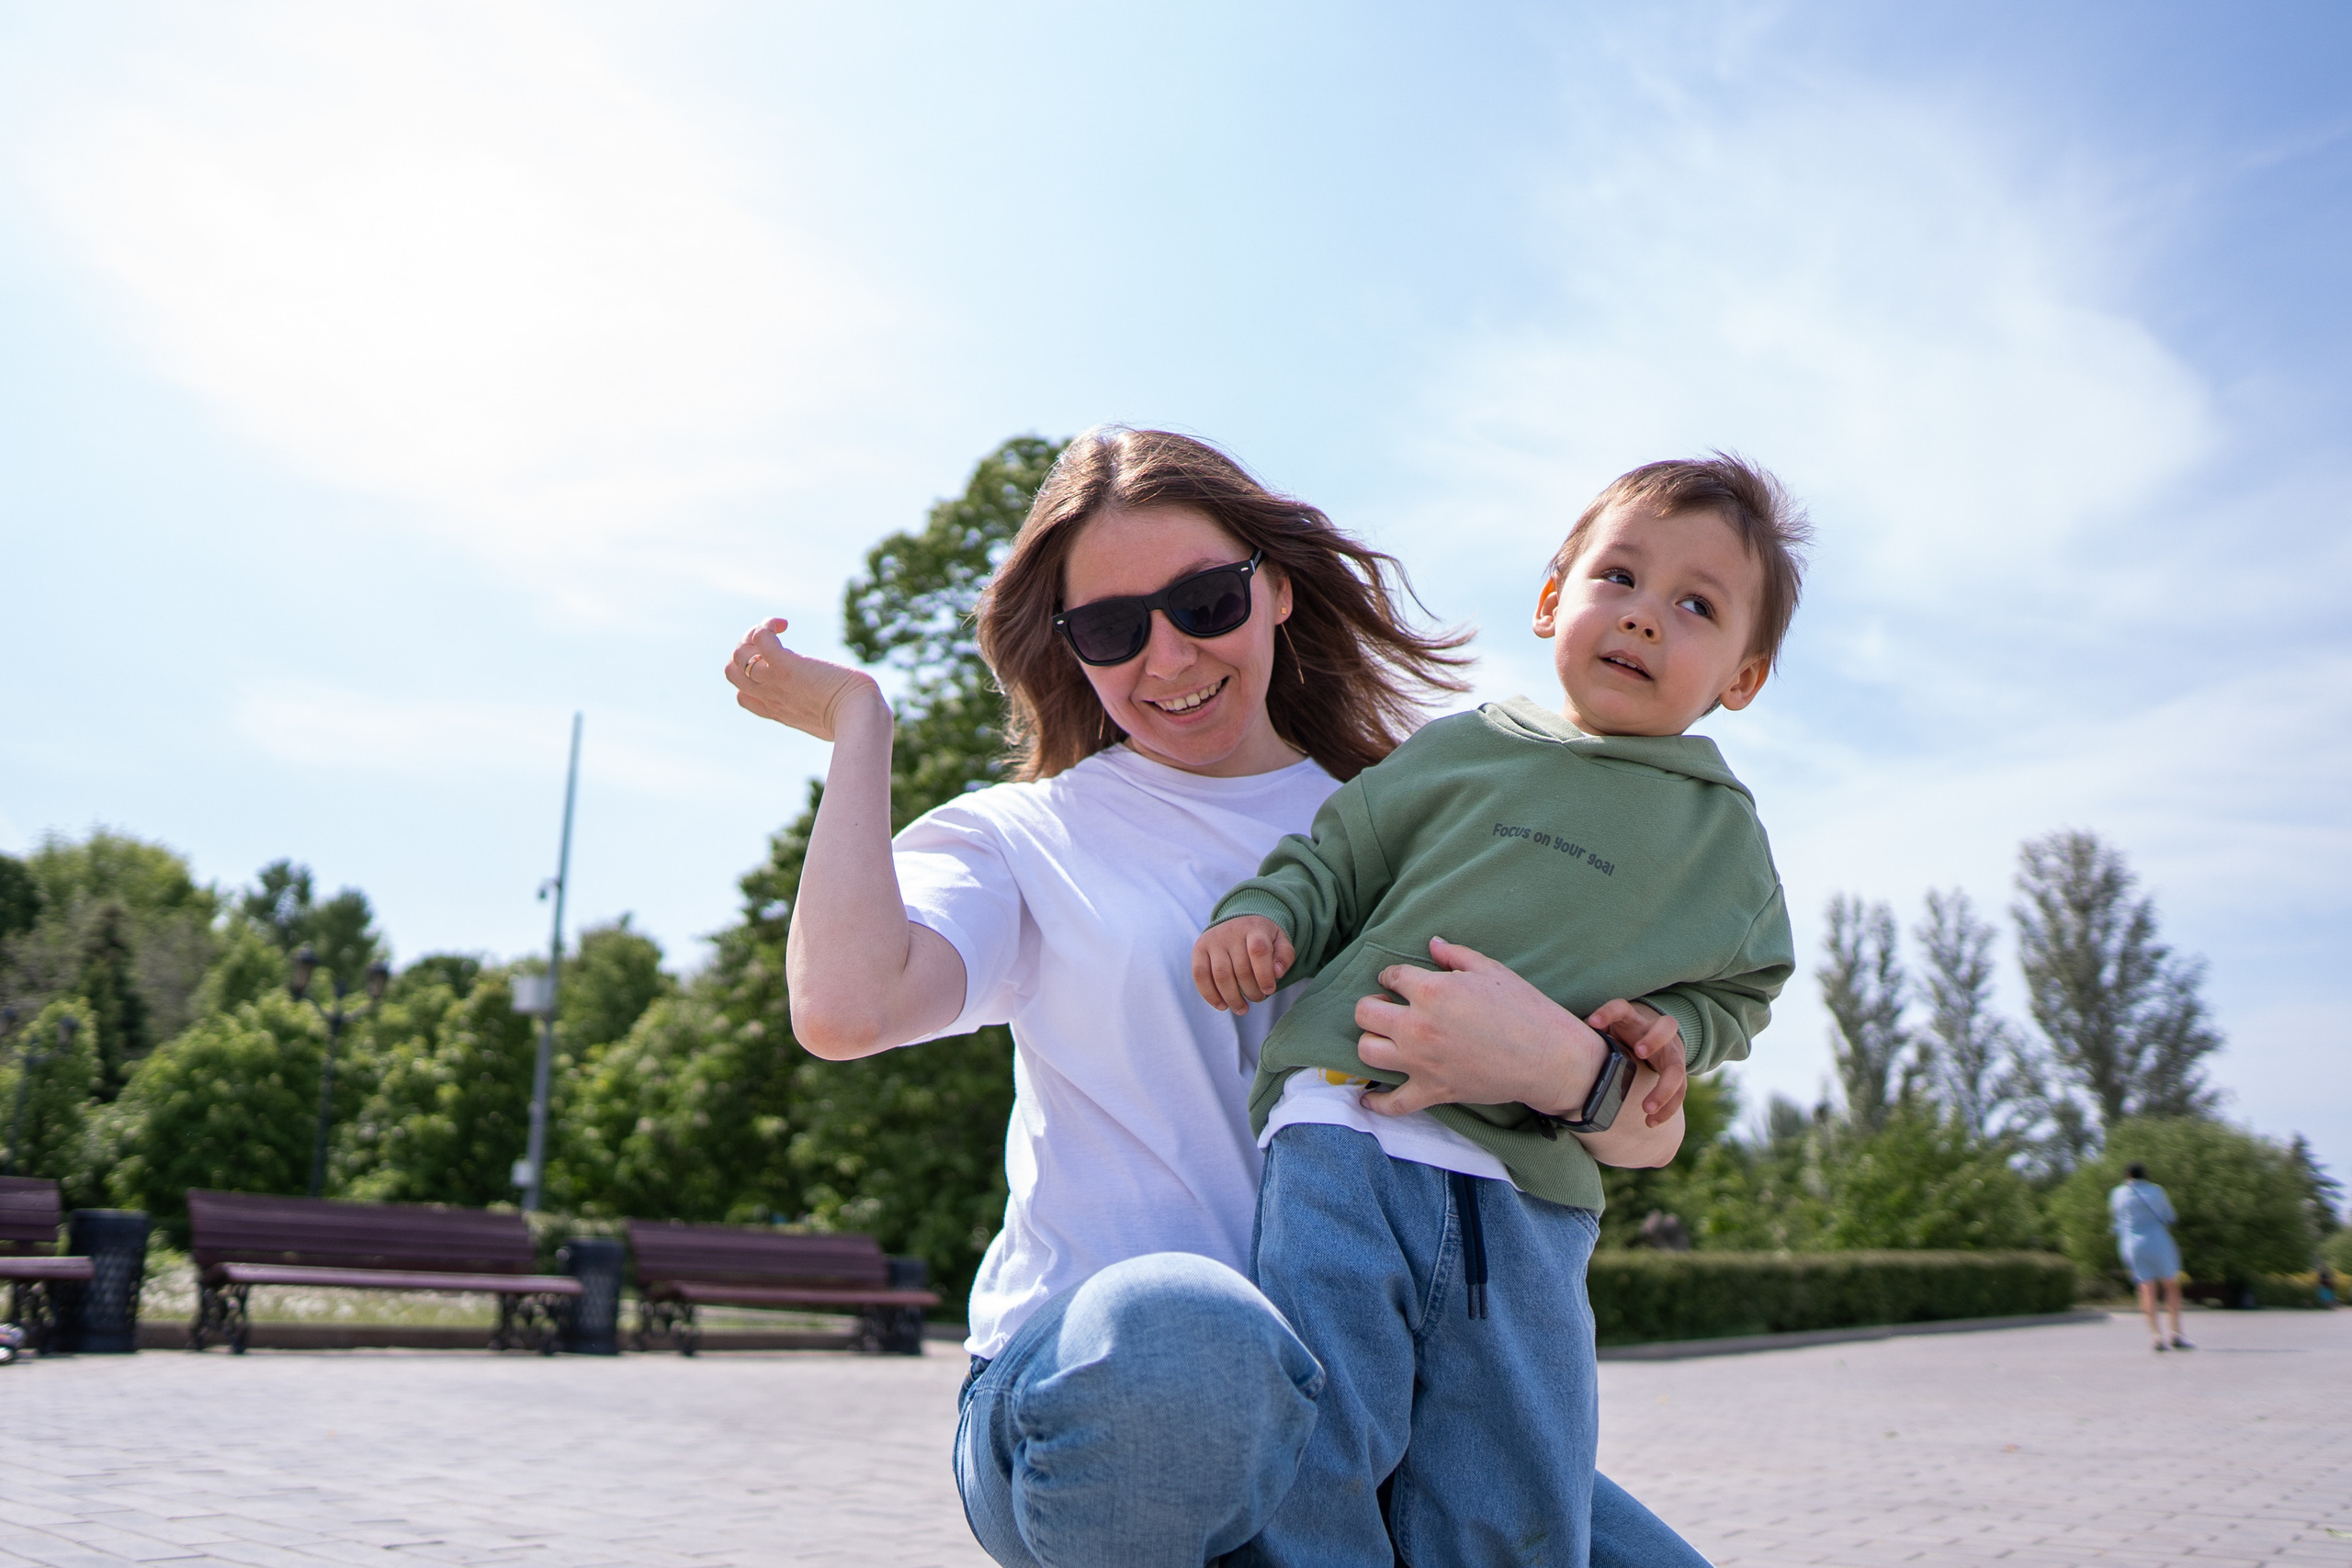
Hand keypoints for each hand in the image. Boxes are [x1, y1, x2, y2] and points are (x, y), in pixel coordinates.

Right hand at [725, 618, 885, 740]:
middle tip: (771, 643)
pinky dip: (765, 626)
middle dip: (744, 651)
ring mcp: (774, 681)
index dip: (750, 678)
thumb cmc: (854, 720)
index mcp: (778, 711)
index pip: (743, 696)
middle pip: (731, 672)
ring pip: (737, 656)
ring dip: (752, 635)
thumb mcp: (828, 719)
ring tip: (776, 629)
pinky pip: (759, 639)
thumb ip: (821, 711)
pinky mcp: (787, 666)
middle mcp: (770, 697)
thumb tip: (834, 706)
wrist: (859, 717)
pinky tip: (784, 624)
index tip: (775, 667)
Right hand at [1193, 916, 1293, 1014]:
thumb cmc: (1262, 939)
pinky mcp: (1198, 950)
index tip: (1269, 990)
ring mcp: (1213, 940)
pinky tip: (1222, 1006)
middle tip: (1258, 998)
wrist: (1237, 923)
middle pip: (1240, 969)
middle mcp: (1231, 932)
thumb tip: (1277, 973)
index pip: (1258, 950)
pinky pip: (1200, 976)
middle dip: (1251, 991)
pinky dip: (1210, 995)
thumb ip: (1284, 957)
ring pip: (1221, 976)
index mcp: (1254, 928)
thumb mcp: (1280, 942)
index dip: (1264, 975)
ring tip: (1242, 1009)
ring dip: (1233, 998)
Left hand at [1351, 938, 1606, 1118]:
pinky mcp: (1432, 1092)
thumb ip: (1455, 956)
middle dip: (1373, 1005)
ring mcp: (1421, 1062)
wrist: (1549, 1059)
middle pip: (1365, 1013)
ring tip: (1385, 1038)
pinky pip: (1392, 1103)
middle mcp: (1417, 1027)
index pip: (1391, 976)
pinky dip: (1376, 1103)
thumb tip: (1432, 944)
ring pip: (1366, 1051)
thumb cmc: (1525, 1009)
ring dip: (1371, 1042)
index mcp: (1431, 991)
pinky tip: (1367, 1098)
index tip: (1400, 981)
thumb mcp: (1491, 971)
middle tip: (1389, 1007)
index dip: (1393, 976)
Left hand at [1585, 999, 1688, 1127]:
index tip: (1592, 1023)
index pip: (1621, 1008)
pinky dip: (1667, 1109)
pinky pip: (1680, 1092)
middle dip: (1654, 1038)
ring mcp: (1672, 1052)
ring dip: (1664, 1088)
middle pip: (1666, 1027)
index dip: (1608, 1012)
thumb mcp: (1605, 1033)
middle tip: (1639, 1052)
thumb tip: (1566, 1047)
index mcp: (1634, 1020)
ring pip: (1677, 1067)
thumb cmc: (1620, 1038)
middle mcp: (1658, 1032)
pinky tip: (1651, 1122)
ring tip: (1646, 1109)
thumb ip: (1590, 1039)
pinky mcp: (1678, 1074)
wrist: (1652, 1042)